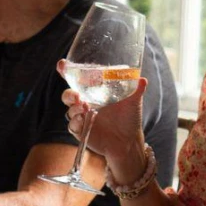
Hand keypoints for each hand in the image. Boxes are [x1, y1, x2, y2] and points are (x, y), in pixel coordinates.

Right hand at [58, 60, 146, 175]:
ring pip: (70, 110)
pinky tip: (82, 120)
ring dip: (74, 108)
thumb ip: (136, 90)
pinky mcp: (81, 130)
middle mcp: (85, 103)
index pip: (77, 79)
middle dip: (69, 94)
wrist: (128, 140)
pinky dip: (75, 122)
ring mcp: (82, 117)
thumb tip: (143, 79)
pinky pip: (73, 126)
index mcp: (94, 92)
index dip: (66, 71)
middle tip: (77, 95)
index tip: (62, 64)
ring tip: (84, 107)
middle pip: (68, 95)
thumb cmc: (129, 117)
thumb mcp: (133, 102)